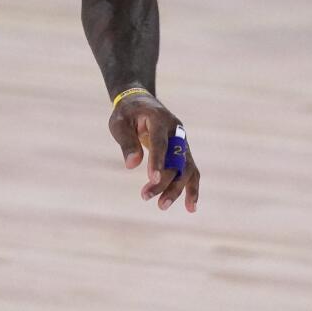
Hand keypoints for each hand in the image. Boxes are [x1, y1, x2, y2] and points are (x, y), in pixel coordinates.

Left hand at [108, 91, 199, 211]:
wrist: (141, 103)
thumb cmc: (128, 114)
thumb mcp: (120, 123)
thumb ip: (127, 142)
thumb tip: (131, 165)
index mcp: (159, 119)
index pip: (160, 143)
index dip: (157, 161)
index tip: (152, 179)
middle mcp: (176, 131)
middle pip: (175, 159)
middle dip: (162, 180)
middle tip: (144, 196)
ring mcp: (183, 141)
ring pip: (186, 168)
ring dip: (176, 188)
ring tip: (162, 206)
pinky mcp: (183, 152)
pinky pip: (191, 171)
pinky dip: (192, 188)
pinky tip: (190, 207)